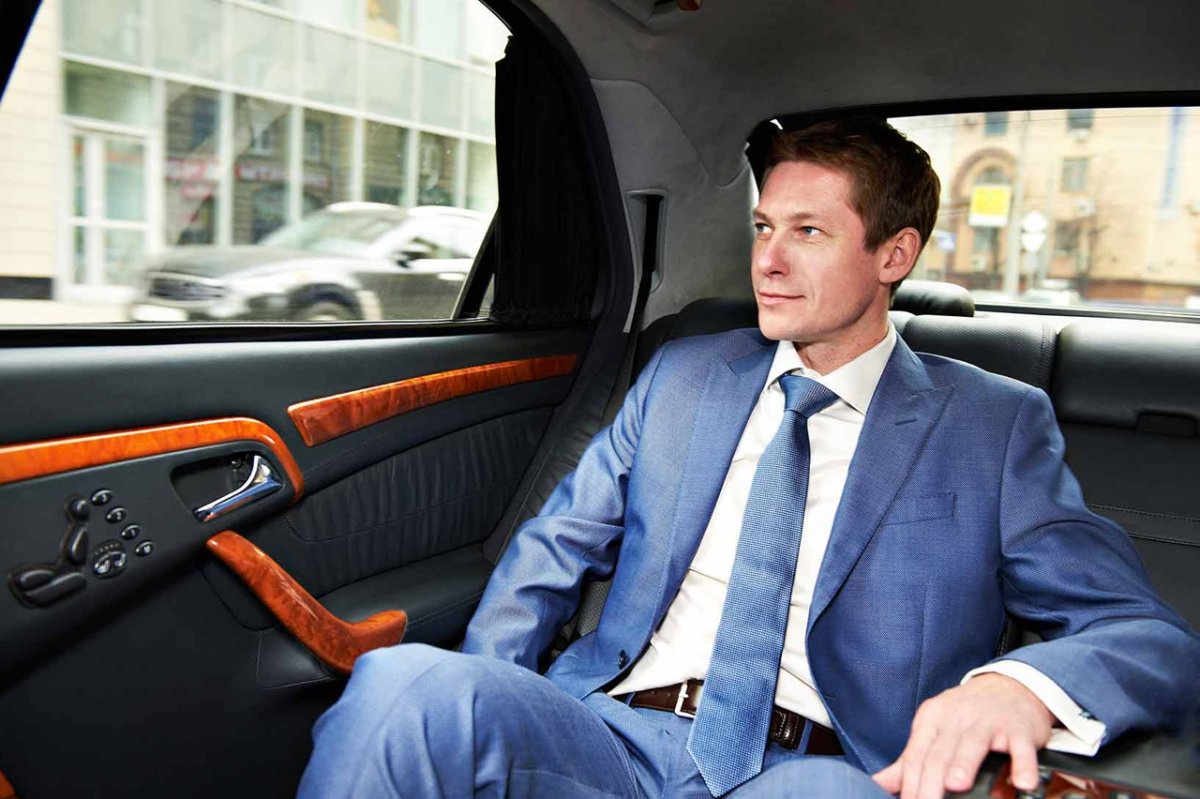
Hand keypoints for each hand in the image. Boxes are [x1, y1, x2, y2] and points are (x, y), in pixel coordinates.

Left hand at [871, 673, 1053, 798]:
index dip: (909, 783)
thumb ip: (910, 758)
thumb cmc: (966, 714)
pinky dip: (1022, 764)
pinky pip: (1020, 747)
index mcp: (932, 719)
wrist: (1009, 686)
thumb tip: (880, 783)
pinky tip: (1022, 782)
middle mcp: (957, 718)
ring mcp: (989, 721)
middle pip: (939, 753)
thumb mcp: (934, 728)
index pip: (916, 755)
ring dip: (964, 765)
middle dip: (930, 782)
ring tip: (955, 785)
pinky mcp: (1019, 728)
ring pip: (973, 743)